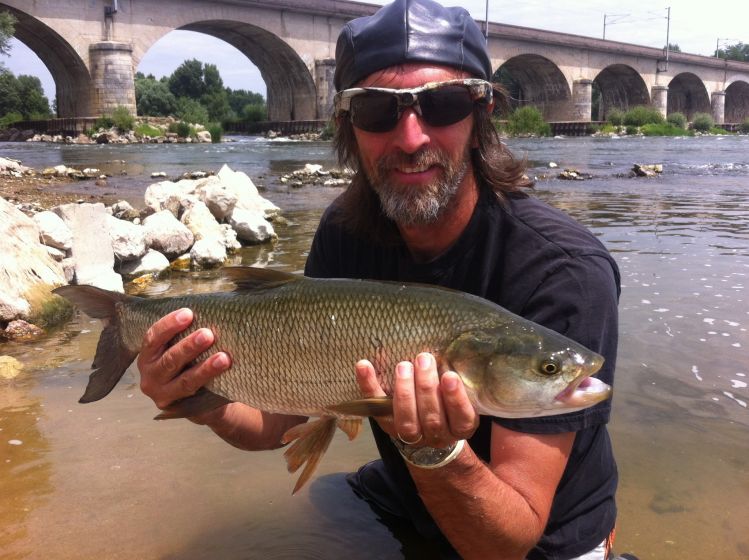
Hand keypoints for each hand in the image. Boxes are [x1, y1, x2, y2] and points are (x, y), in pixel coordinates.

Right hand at [137, 308, 231, 417]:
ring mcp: (163, 395)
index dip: (169, 325)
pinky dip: (210, 384)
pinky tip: (225, 374)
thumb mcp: (182, 348)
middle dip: (189, 346)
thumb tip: (210, 309)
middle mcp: (150, 377)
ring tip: (224, 358)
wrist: (201, 399)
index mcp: (148, 356)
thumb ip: (187, 333)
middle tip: (208, 334)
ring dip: (205, 368)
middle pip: (169, 360)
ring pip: (185, 381)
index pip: (153, 338)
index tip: (189, 314)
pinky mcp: (179, 409)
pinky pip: (196, 396)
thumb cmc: (190, 363)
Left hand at [355, 352, 478, 448]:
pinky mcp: (387, 425)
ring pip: (407, 421)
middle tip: (424, 359)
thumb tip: (442, 350)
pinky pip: (376, 408)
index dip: (455, 399)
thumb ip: (453, 381)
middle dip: (426, 387)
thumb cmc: (447, 404)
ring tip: (404, 366)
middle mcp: (437, 435)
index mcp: (460, 427)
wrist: (428, 431)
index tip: (450, 377)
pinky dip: (369, 385)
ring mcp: (412, 435)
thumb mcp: (457, 397)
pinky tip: (364, 365)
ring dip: (404, 391)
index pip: (462, 418)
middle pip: (432, 418)